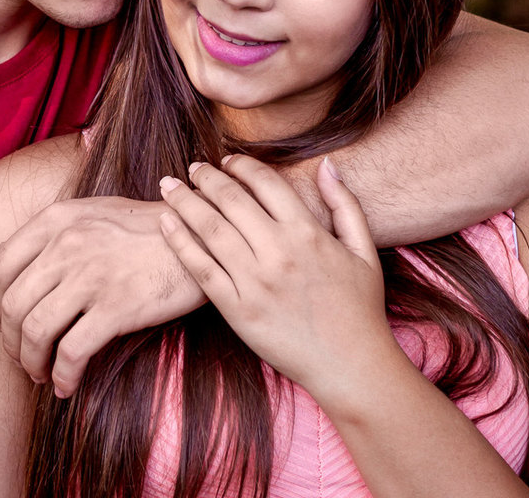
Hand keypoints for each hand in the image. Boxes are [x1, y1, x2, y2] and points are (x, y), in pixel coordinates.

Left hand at [0, 196, 204, 396]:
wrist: (202, 235)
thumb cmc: (151, 229)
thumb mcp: (96, 212)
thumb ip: (59, 232)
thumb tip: (27, 271)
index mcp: (57, 220)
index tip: (6, 324)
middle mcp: (67, 245)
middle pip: (11, 306)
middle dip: (10, 342)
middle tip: (23, 358)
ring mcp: (90, 276)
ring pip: (34, 332)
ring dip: (31, 363)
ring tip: (42, 375)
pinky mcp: (116, 306)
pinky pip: (72, 352)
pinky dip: (63, 376)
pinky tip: (67, 386)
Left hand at [157, 155, 391, 395]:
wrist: (351, 366)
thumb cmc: (360, 309)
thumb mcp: (364, 251)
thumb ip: (345, 204)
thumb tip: (326, 165)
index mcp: (308, 233)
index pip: (265, 183)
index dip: (241, 166)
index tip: (227, 161)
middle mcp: (278, 253)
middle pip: (230, 200)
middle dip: (206, 177)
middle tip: (192, 167)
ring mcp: (255, 282)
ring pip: (209, 229)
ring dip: (184, 201)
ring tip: (168, 185)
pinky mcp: (237, 310)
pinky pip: (201, 269)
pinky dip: (179, 242)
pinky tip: (165, 223)